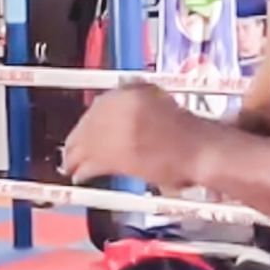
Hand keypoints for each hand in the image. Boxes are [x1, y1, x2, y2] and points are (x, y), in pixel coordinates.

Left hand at [61, 83, 208, 192]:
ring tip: (71, 166)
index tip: (82, 130)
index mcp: (127, 93)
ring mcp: (116, 133)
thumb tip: (113, 102)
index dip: (86, 121)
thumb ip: (132, 95)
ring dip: (75, 158)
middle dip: (75, 141)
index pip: (96, 106)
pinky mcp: (118, 158)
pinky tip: (80, 176)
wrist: (200, 149)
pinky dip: (84, 171)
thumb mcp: (156, 97)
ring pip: (85, 146)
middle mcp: (117, 110)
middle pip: (86, 126)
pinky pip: (92, 164)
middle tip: (69, 152)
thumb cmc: (186, 128)